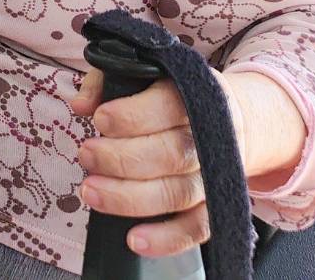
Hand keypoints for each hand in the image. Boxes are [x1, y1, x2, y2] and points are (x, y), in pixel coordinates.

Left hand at [68, 67, 249, 258]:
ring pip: (177, 193)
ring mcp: (215, 174)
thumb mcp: (144, 74)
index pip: (167, 106)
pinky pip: (197, 229)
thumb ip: (107, 81)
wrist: (233, 118)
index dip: (131, 116)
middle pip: (168, 154)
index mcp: (194, 95)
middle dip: (120, 159)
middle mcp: (210, 137)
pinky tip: (133, 240)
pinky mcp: (215, 205)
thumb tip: (80, 105)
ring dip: (129, 198)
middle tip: (86, 155)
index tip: (99, 119)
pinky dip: (167, 239)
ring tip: (90, 191)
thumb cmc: (171, 96)